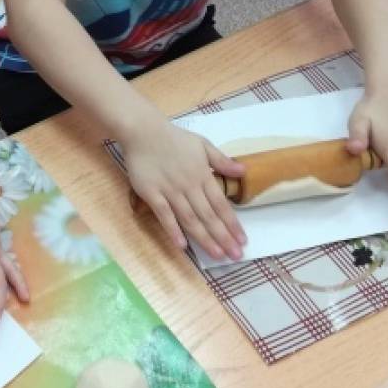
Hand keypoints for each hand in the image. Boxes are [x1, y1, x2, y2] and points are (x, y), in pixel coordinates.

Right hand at [122, 113, 246, 260]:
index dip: (232, 223)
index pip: (221, 204)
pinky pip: (164, 215)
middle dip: (223, 237)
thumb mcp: (202, 144)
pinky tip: (182, 246)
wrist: (143, 132)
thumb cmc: (174, 138)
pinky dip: (173, 230)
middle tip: (235, 256)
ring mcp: (170, 191)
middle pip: (209, 216)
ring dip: (204, 238)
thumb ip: (221, 161)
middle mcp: (189, 186)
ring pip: (190, 219)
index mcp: (203, 175)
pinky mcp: (151, 194)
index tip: (242, 240)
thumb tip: (243, 170)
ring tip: (217, 255)